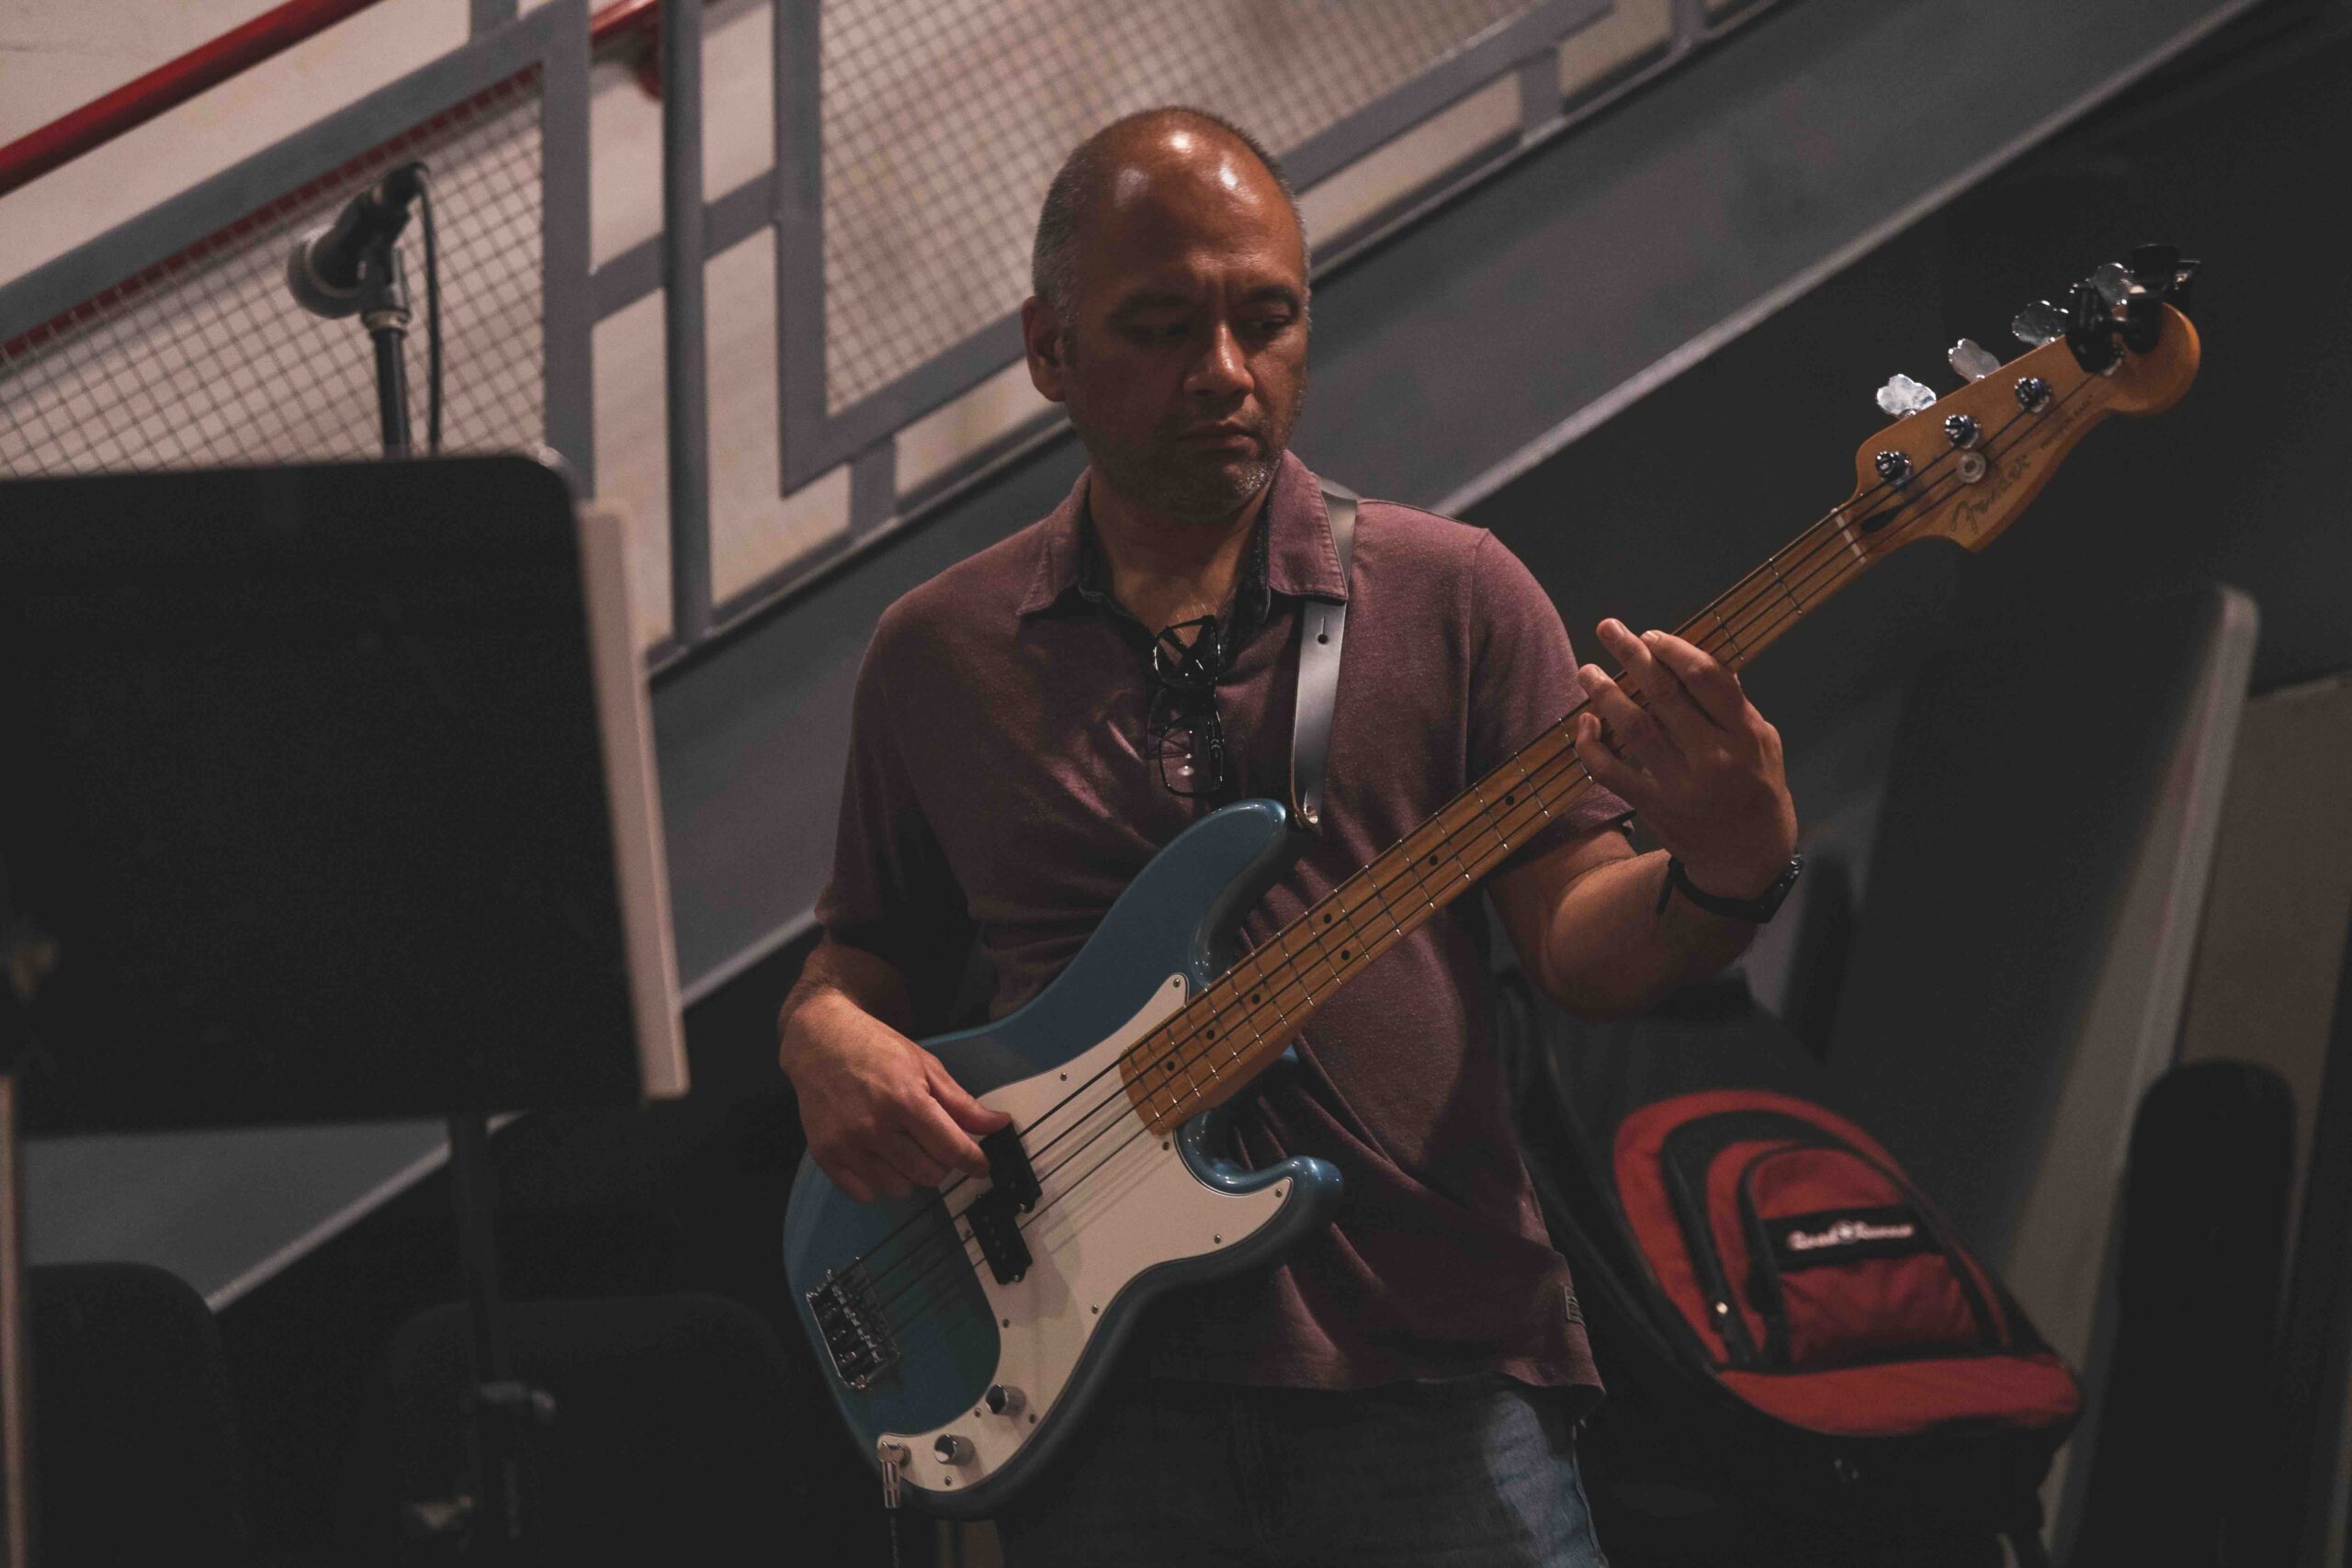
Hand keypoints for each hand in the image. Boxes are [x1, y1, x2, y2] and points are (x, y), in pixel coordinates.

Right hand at [781, 990, 1009, 1202]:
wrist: (820, 1041)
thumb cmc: (876, 1048)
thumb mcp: (925, 1065)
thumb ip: (961, 1102)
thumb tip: (998, 1124)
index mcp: (905, 1100)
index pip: (952, 1149)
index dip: (974, 1162)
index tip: (981, 1167)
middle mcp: (875, 1126)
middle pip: (929, 1174)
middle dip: (941, 1163)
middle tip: (933, 1143)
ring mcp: (847, 1144)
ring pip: (899, 1189)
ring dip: (909, 1174)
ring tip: (902, 1146)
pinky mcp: (826, 1155)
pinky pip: (865, 1193)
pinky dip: (878, 1182)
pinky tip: (877, 1156)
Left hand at [1573, 620, 1796, 898]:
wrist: (1748, 858)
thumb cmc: (1757, 790)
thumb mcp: (1764, 744)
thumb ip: (1734, 705)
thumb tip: (1697, 657)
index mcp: (1746, 734)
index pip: (1707, 678)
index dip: (1674, 650)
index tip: (1652, 635)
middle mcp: (1715, 757)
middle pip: (1665, 695)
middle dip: (1632, 656)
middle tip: (1609, 629)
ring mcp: (1682, 785)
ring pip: (1633, 728)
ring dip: (1605, 694)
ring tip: (1587, 671)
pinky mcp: (1655, 807)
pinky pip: (1612, 771)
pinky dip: (1592, 746)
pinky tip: (1585, 722)